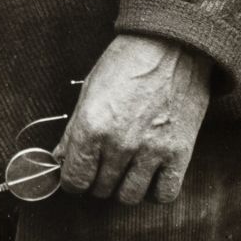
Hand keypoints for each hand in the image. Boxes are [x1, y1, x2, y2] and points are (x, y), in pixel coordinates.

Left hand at [57, 33, 210, 204]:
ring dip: (124, 188)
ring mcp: (151, 151)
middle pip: (100, 190)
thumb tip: (60, 160)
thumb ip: (73, 131)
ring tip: (126, 170)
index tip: (78, 174)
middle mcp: (119, 144)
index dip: (73, 180)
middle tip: (103, 165)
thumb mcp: (89, 90)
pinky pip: (164, 194)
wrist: (173, 44)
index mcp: (91, 126)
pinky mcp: (179, 152)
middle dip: (97, 181)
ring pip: (129, 197)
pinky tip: (151, 175)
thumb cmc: (127, 62)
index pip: (74, 180)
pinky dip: (156, 191)